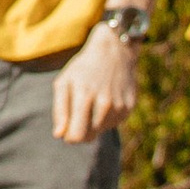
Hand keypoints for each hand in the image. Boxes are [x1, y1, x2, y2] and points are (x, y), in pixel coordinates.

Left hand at [52, 21, 141, 146]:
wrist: (114, 51)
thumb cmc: (83, 69)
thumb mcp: (64, 82)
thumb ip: (60, 110)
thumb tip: (59, 135)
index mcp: (84, 96)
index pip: (76, 136)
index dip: (69, 136)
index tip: (67, 127)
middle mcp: (104, 103)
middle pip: (89, 137)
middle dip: (80, 130)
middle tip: (79, 112)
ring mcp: (119, 106)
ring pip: (101, 130)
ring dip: (94, 122)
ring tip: (93, 101)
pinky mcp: (130, 107)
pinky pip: (113, 123)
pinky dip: (107, 117)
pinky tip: (106, 99)